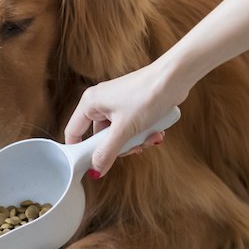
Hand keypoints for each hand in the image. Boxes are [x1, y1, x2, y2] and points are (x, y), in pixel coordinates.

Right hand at [64, 65, 178, 175]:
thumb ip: (107, 152)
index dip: (79, 151)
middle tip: (133, 148)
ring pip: (118, 135)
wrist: (175, 77)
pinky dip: (142, 133)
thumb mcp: (124, 129)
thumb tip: (95, 171)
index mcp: (90, 103)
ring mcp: (116, 104)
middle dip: (119, 147)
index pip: (73, 132)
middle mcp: (100, 102)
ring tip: (150, 137)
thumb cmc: (148, 95)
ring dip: (135, 141)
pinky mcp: (132, 106)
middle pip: (100, 138)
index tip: (90, 166)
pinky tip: (156, 132)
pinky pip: (130, 127)